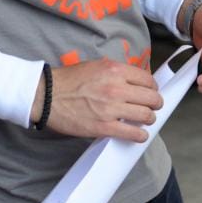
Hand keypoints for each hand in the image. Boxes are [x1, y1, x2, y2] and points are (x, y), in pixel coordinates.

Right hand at [40, 59, 163, 142]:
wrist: (46, 96)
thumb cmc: (69, 81)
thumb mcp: (96, 66)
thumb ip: (117, 73)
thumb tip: (134, 82)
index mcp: (115, 71)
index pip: (148, 80)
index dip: (152, 88)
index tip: (150, 92)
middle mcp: (117, 88)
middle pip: (151, 98)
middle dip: (155, 104)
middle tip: (152, 107)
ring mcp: (111, 108)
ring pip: (146, 116)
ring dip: (149, 119)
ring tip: (145, 120)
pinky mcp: (104, 127)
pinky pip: (132, 133)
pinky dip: (140, 136)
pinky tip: (139, 135)